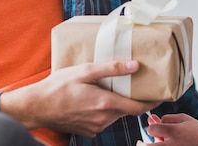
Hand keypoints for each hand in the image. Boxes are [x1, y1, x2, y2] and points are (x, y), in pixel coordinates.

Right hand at [0, 60, 158, 137]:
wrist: (36, 106)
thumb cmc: (58, 86)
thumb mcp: (84, 71)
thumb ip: (111, 69)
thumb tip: (135, 66)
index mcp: (105, 104)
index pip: (138, 107)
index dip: (152, 102)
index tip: (161, 94)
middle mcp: (103, 119)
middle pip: (127, 110)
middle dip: (134, 99)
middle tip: (136, 84)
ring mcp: (95, 127)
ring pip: (115, 115)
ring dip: (116, 104)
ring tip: (111, 88)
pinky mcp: (88, 131)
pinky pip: (102, 120)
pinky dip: (104, 110)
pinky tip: (94, 99)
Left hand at [136, 113, 197, 145]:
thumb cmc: (197, 130)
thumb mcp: (184, 118)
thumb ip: (168, 118)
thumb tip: (154, 121)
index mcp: (174, 132)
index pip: (152, 130)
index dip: (151, 126)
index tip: (154, 125)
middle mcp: (172, 145)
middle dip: (141, 145)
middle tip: (139, 143)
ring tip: (156, 143)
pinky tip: (165, 144)